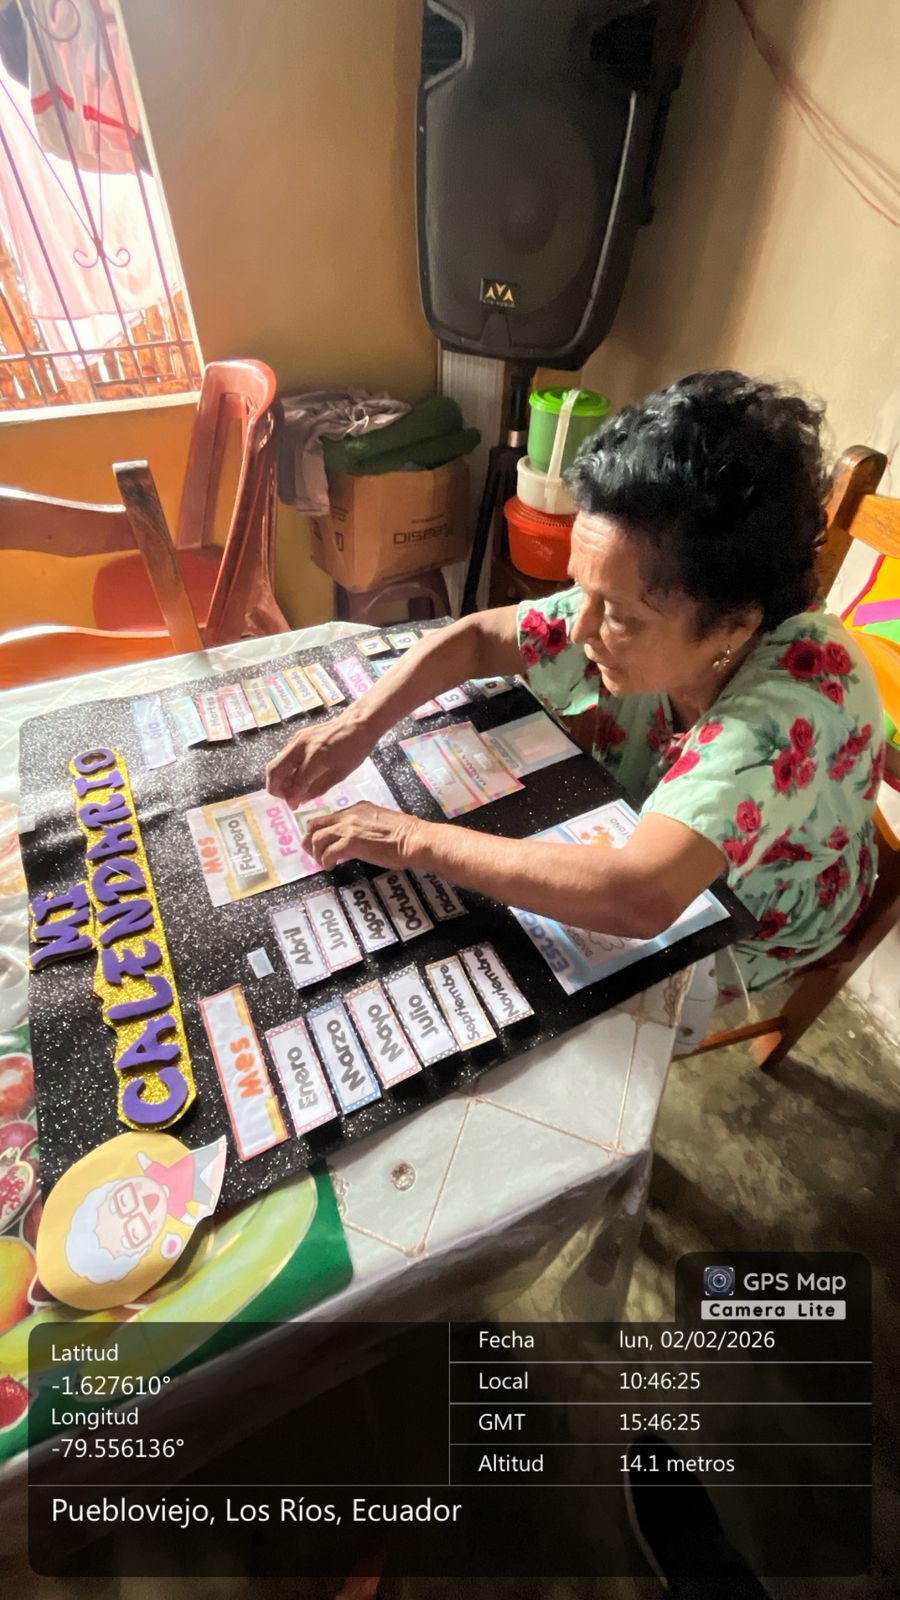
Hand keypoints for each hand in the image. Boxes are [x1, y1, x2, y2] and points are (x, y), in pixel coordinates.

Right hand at [266, 712, 370, 807]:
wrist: (357, 723)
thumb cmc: (354, 750)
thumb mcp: (339, 775)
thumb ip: (317, 789)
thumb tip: (299, 800)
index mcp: (314, 759)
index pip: (294, 784)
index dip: (291, 799)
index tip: (294, 806)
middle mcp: (300, 748)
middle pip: (273, 771)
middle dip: (275, 789)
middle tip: (286, 798)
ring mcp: (297, 740)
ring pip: (276, 763)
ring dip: (279, 779)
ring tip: (292, 789)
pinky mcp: (298, 736)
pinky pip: (284, 756)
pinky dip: (285, 769)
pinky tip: (297, 776)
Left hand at [302, 802, 425, 871]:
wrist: (415, 839)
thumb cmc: (406, 834)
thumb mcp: (381, 822)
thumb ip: (366, 826)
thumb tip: (359, 839)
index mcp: (357, 808)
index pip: (329, 817)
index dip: (321, 831)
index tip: (321, 843)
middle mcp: (349, 815)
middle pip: (316, 825)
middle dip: (310, 840)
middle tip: (313, 854)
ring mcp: (348, 828)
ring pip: (317, 838)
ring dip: (316, 853)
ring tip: (323, 863)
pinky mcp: (350, 843)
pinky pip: (327, 853)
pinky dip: (325, 862)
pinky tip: (330, 868)